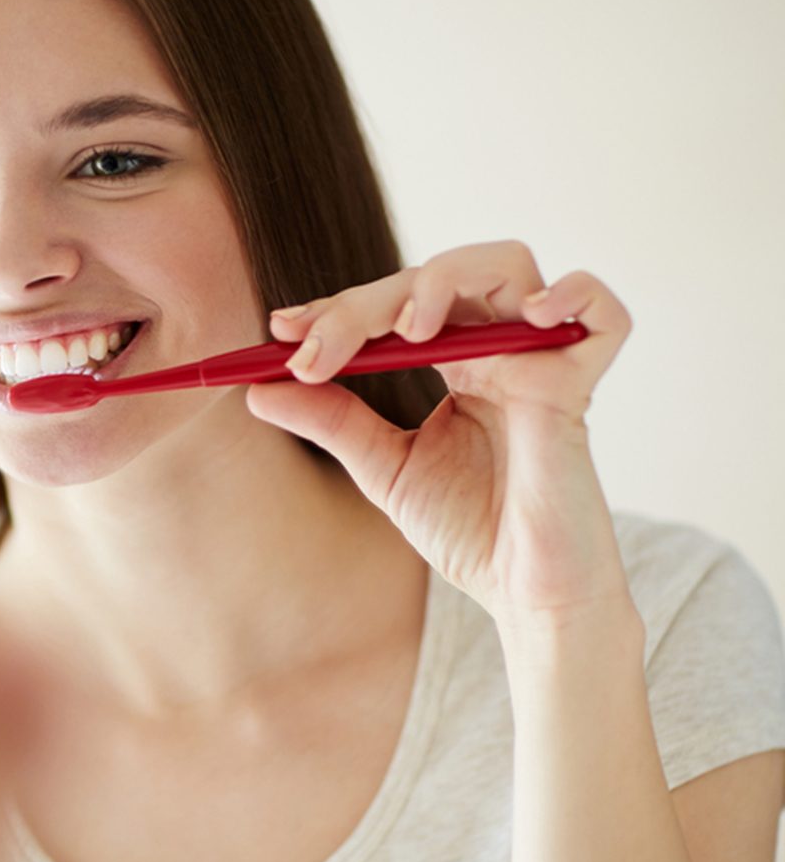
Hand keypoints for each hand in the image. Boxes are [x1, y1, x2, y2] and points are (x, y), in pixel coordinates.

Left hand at [246, 241, 633, 624]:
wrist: (524, 594)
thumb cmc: (468, 531)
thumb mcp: (384, 468)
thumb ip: (331, 422)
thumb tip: (258, 388)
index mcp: (456, 362)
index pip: (394, 306)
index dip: (338, 308)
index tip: (280, 330)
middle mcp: (497, 350)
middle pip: (435, 278)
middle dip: (364, 305)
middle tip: (313, 348)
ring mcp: (540, 362)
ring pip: (506, 266)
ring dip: (445, 281)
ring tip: (407, 330)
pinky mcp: (579, 388)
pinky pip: (602, 315)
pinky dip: (572, 296)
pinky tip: (527, 315)